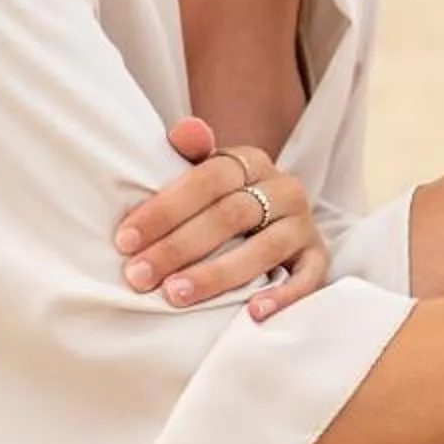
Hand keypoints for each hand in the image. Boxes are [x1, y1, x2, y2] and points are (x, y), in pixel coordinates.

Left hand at [117, 117, 329, 321]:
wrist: (272, 222)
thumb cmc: (220, 203)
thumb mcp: (204, 174)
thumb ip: (191, 153)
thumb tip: (185, 130)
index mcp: (251, 162)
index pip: (208, 179)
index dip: (165, 210)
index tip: (125, 240)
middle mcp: (283, 189)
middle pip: (231, 215)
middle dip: (179, 247)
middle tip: (140, 275)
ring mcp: (303, 225)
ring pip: (266, 248)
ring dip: (218, 273)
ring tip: (176, 295)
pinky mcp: (318, 258)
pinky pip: (309, 278)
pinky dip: (283, 296)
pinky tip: (253, 313)